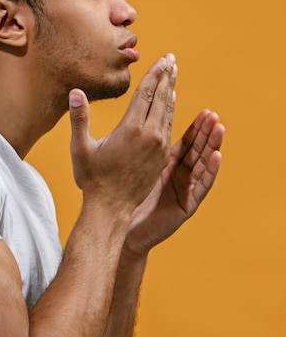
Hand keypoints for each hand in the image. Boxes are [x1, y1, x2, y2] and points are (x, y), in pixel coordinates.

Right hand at [69, 55, 176, 214]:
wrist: (111, 208)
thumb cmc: (92, 178)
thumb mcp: (81, 148)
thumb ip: (79, 118)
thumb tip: (75, 92)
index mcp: (131, 129)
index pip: (146, 94)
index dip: (154, 75)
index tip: (162, 59)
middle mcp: (150, 135)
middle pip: (161, 98)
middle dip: (166, 77)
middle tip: (171, 59)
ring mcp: (158, 147)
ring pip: (168, 111)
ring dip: (171, 91)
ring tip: (173, 74)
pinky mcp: (162, 157)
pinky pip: (170, 126)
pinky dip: (171, 110)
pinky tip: (172, 101)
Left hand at [123, 109, 224, 256]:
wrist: (117, 226)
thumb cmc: (120, 196)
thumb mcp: (132, 166)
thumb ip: (137, 145)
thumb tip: (133, 118)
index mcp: (166, 165)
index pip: (185, 142)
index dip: (195, 127)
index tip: (203, 111)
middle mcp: (179, 176)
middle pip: (197, 151)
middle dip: (206, 132)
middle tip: (213, 114)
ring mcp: (184, 191)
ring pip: (203, 165)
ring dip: (213, 146)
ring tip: (219, 128)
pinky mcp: (187, 205)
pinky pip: (202, 186)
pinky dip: (211, 171)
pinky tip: (217, 155)